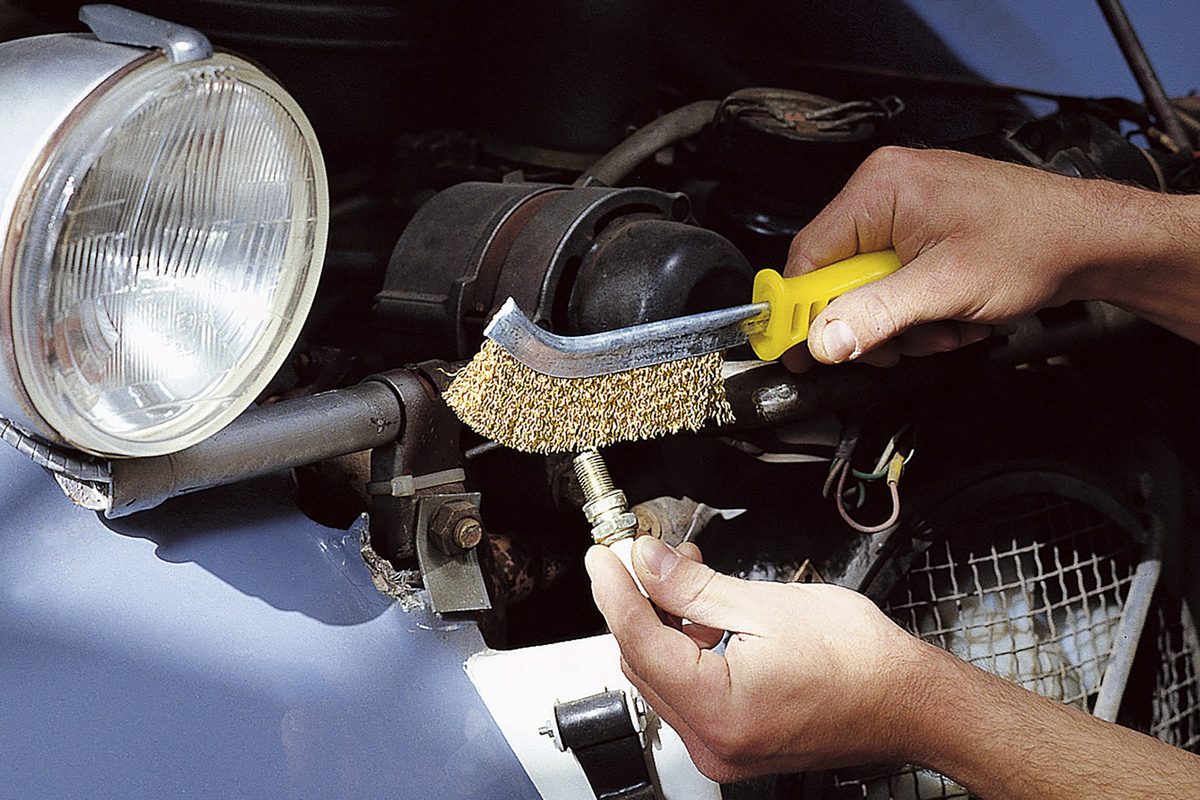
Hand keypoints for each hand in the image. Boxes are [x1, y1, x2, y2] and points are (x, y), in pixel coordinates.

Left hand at [585, 536, 936, 781]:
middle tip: (645, 555)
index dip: (614, 591)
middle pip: (643, 662)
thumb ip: (693, 586)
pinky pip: (687, 692)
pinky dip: (685, 651)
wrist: (908, 700)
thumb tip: (646, 562)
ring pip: (661, 676)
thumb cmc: (860, 660)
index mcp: (720, 710)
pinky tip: (701, 615)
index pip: (639, 642)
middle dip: (639, 603)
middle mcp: (714, 741)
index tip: (601, 557)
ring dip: (663, 624)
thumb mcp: (766, 604)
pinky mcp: (733, 743)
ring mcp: (722, 749)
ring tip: (683, 576)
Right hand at [782, 146, 1188, 369]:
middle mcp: (886, 189)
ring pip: (869, 286)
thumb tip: (824, 339)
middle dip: (872, 320)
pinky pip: (895, 279)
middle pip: (839, 276)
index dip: (802, 310)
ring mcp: (905, 208)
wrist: (1092, 239)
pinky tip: (952, 313)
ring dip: (902, 322)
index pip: (808, 256)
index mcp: (880, 187)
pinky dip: (918, 308)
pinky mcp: (923, 228)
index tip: (797, 349)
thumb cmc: (1035, 241)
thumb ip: (876, 315)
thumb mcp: (946, 289)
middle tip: (901, 343)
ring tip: (945, 325)